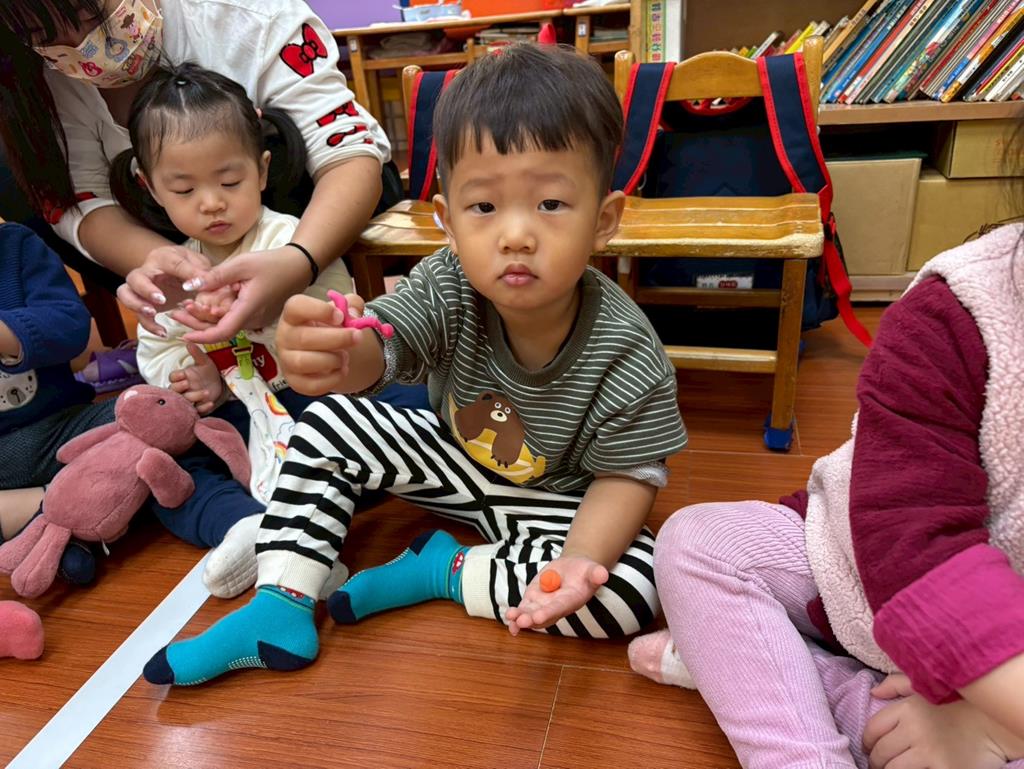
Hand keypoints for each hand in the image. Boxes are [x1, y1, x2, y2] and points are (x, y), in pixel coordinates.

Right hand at [116, 244, 211, 336]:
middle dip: (145, 289)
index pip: (170, 262)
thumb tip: (203, 282)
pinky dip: (148, 324)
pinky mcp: (143, 303)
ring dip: (136, 305)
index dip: (182, 274)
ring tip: (152, 314)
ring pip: (125, 294)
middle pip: (134, 277)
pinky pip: (137, 314)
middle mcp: (147, 271)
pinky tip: (163, 332)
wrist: (182, 272)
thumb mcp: (201, 265)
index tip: (195, 286)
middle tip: (161, 300)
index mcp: (164, 258)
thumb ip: (203, 272)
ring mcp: (141, 288)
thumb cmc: (191, 266)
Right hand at [168, 342, 222, 414]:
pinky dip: (203, 408)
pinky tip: (210, 402)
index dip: (176, 377)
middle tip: (188, 384)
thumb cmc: (207, 372)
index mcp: (182, 377)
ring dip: (193, 397)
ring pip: (184, 401)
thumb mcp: (204, 362)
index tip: (184, 374)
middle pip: (174, 390)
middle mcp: (183, 389)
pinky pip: (197, 410)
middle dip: (180, 388)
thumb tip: (188, 341)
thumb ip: (196, 353)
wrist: (220, 384)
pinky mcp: (198, 407)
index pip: (172, 378)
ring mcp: (190, 398)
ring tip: (206, 392)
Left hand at [176, 246, 310, 344]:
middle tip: (175, 312)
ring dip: (207, 318)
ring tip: (187, 305)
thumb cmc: (272, 264)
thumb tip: (189, 286)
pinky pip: (236, 319)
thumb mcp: (242, 264)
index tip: (184, 336)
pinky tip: (208, 302)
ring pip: (227, 324)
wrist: (299, 268)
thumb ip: (215, 276)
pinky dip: (220, 313)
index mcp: (248, 309)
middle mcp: (253, 319)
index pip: (223, 332)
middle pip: (220, 329)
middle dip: (196, 324)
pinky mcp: (259, 316)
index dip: (202, 337)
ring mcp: (257, 320)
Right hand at [275, 293, 363, 395]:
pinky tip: (342, 371)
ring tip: (345, 357)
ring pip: (304, 363)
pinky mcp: (294, 381)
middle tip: (357, 337)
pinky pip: (310, 385)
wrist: (325, 350)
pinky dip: (331, 380)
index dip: (319, 310)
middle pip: (304, 338)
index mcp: (293, 314)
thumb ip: (352, 305)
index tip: (340, 317)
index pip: (295, 307)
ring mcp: (287, 360)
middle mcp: (284, 336)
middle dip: (337, 338)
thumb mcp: (342, 311)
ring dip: (332, 360)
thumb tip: (354, 316)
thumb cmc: (329, 326)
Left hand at [505, 556, 607, 635]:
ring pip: (530, 614)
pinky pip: (523, 609)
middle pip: (542, 615)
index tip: (538, 616)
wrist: (574, 570)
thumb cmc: (585, 571)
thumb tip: (603, 574)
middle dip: (531, 619)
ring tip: (511, 617)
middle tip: (521, 621)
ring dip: (520, 618)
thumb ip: (596, 573)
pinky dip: (515, 615)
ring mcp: (543, 605)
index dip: (548, 612)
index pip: (558, 608)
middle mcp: (556, 607)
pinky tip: (509, 618)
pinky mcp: (533, 600)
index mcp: (571, 601)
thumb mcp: (592, 569)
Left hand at [864, 674, 1011, 768]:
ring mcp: (929, 750)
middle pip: (881, 751)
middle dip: (875, 760)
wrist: (992, 725)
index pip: (873, 728)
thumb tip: (874, 692)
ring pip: (893, 768)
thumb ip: (896, 684)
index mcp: (907, 708)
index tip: (868, 748)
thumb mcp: (925, 688)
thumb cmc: (956, 705)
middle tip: (876, 764)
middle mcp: (914, 729)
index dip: (866, 741)